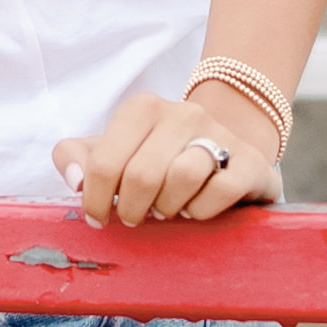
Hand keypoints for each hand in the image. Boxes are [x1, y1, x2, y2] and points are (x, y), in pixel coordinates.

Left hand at [52, 82, 277, 228]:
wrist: (226, 151)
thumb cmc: (158, 159)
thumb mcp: (113, 153)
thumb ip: (78, 158)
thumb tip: (75, 179)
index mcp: (143, 108)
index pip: (104, 162)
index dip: (95, 200)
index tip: (98, 218)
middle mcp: (183, 113)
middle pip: (142, 174)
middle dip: (132, 208)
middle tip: (134, 218)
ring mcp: (221, 133)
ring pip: (183, 176)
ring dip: (167, 207)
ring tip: (166, 211)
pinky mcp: (251, 161)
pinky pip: (221, 190)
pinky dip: (201, 210)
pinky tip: (195, 210)